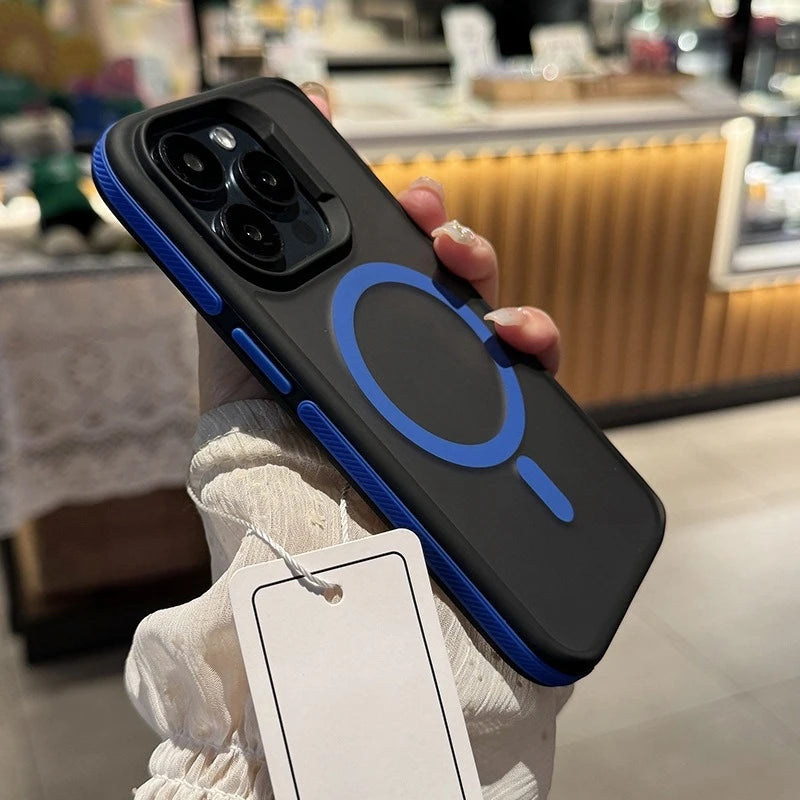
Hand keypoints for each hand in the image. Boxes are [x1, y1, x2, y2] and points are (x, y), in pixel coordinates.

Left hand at [198, 83, 559, 412]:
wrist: (286, 480)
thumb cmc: (255, 408)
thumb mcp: (236, 316)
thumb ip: (236, 256)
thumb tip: (219, 184)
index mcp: (361, 308)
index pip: (400, 245)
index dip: (414, 212)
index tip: (413, 194)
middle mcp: (408, 335)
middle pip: (450, 268)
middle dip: (449, 231)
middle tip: (431, 218)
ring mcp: (445, 370)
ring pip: (491, 303)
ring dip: (485, 267)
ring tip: (461, 259)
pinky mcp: (479, 412)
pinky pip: (527, 365)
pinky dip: (535, 336)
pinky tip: (511, 330)